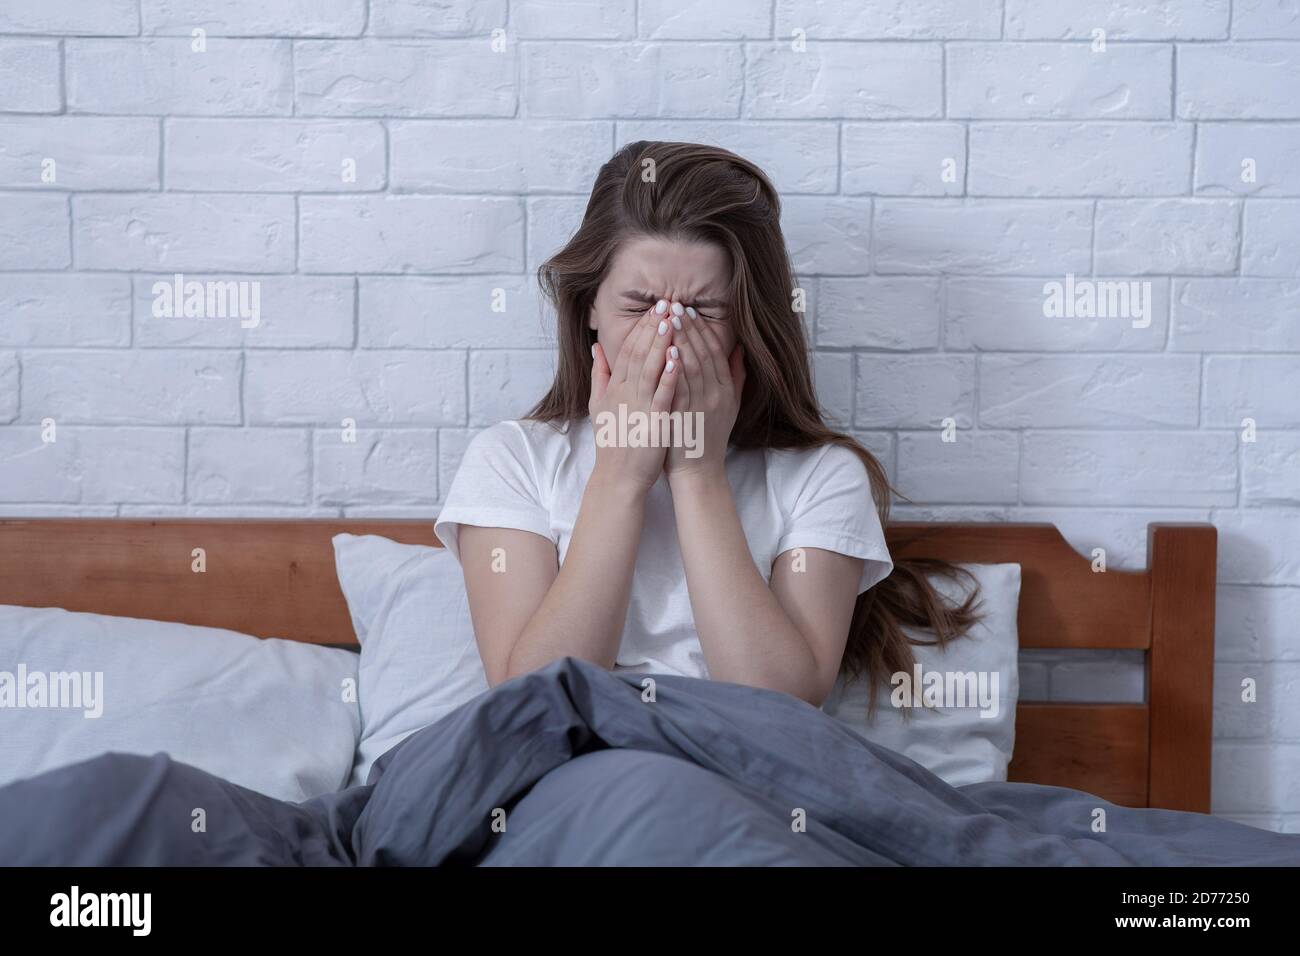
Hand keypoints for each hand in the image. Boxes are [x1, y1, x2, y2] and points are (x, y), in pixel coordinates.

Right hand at [589, 303, 678, 492]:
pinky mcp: (652, 422)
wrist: (618, 477)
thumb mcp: (599, 405)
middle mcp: (624, 393)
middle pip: (637, 353)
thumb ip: (599, 375)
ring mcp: (637, 407)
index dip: (641, 327)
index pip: (627, 350)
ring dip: (660, 343)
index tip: (655, 308)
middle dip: (652, 326)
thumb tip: (596, 347)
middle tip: (667, 302)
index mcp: (614, 388)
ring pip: (648, 368)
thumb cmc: (613, 442)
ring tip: (671, 320)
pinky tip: (677, 357)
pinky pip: (661, 395)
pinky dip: (668, 375)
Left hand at [663, 300, 743, 481]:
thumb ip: (736, 376)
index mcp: (725, 390)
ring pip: (691, 367)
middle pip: (702, 354)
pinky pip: (680, 388)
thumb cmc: (709, 437)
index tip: (688, 311)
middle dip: (687, 328)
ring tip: (667, 319)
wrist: (699, 472)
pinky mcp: (685, 418)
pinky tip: (666, 351)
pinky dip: (674, 369)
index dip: (701, 329)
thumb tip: (739, 348)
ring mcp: (700, 406)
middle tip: (674, 305)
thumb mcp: (731, 405)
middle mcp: (715, 395)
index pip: (714, 352)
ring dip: (679, 341)